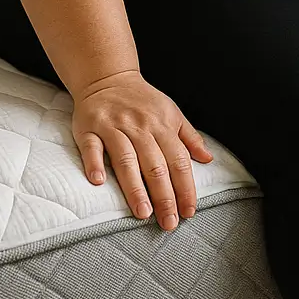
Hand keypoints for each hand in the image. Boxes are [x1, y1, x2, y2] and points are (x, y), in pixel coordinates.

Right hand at [72, 69, 213, 230]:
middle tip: (168, 222)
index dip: (185, 187)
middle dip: (164, 196)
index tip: (189, 211)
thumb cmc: (143, 101)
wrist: (108, 77)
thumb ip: (189, 137)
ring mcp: (114, 127)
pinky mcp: (90, 128)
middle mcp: (140, 127)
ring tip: (143, 212)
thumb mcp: (172, 112)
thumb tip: (208, 159)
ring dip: (135, 187)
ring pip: (126, 159)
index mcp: (162, 124)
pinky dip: (95, 163)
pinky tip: (99, 182)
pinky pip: (92, 147)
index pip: (178, 160)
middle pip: (155, 164)